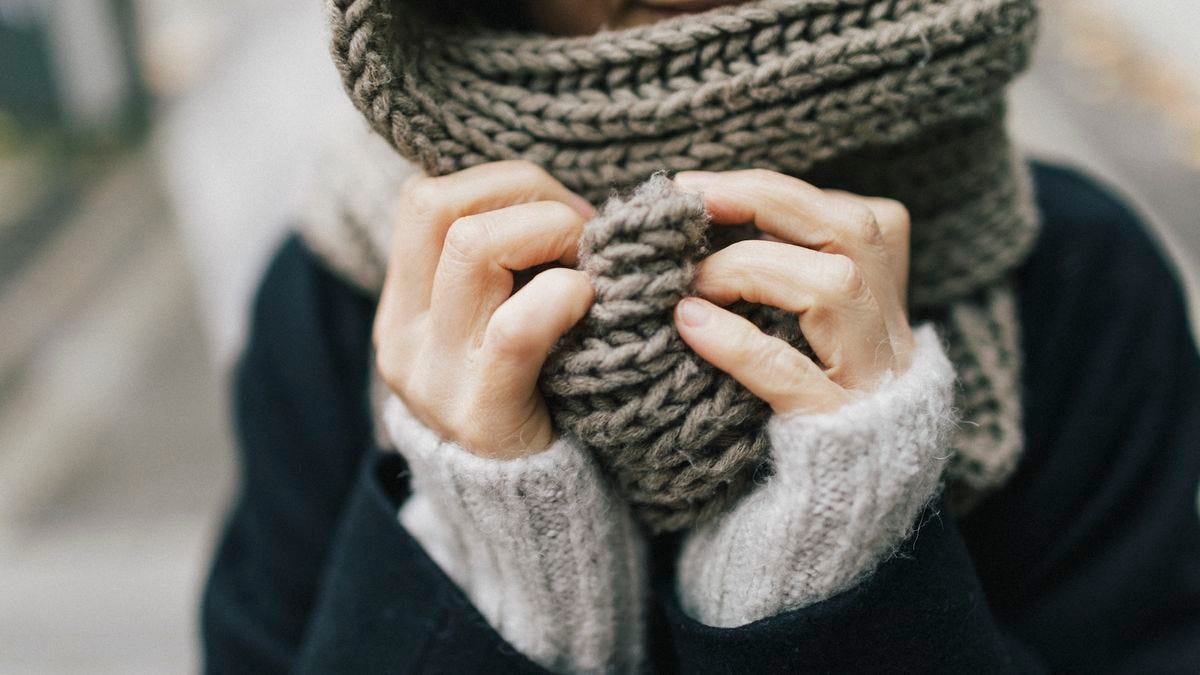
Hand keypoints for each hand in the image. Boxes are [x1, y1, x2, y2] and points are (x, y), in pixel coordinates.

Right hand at [374, 161, 596, 458]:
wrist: (523, 511)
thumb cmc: (529, 395)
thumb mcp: (491, 325)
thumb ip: (504, 267)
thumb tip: (561, 195)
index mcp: (402, 305)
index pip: (424, 197)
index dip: (500, 184)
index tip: (558, 211)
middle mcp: (403, 334)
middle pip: (440, 206)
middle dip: (528, 194)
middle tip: (581, 230)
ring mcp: (435, 374)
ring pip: (472, 247)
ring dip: (550, 233)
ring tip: (586, 267)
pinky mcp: (481, 411)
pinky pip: (517, 325)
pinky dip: (564, 294)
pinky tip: (588, 303)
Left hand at [673, 169, 914, 414]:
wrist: (830, 525)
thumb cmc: (796, 417)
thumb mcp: (805, 343)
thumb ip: (781, 284)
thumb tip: (707, 221)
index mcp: (886, 306)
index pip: (856, 215)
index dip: (777, 191)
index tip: (701, 186)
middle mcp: (892, 337)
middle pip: (853, 232)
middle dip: (767, 201)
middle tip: (691, 199)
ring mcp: (872, 385)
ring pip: (835, 288)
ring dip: (750, 269)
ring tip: (689, 284)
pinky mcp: (836, 434)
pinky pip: (791, 376)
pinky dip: (737, 343)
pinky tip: (689, 326)